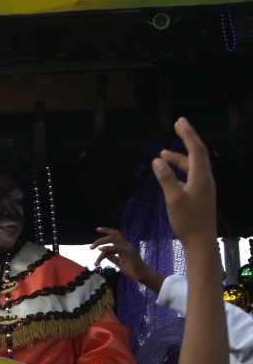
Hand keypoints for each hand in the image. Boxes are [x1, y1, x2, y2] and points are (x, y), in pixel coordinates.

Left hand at [90, 228, 148, 280]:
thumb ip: (113, 257)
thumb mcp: (120, 262)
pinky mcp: (128, 254)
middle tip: (91, 246)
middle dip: (101, 237)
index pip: (115, 235)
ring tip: (92, 250)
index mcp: (125, 246)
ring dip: (100, 243)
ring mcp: (128, 248)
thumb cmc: (132, 269)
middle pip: (113, 235)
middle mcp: (127, 245)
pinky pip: (115, 248)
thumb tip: (105, 254)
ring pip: (112, 240)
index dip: (107, 230)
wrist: (142, 275)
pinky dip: (107, 248)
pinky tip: (100, 249)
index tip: (98, 229)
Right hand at [153, 118, 215, 248]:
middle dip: (187, 139)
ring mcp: (204, 188)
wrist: (201, 242)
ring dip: (179, 158)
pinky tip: (169, 174)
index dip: (187, 134)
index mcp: (201, 177)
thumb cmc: (188, 222)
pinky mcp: (200, 196)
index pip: (195, 149)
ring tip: (163, 155)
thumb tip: (157, 161)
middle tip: (178, 126)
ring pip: (192, 166)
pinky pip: (191, 177)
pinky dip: (180, 171)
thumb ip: (166, 179)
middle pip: (197, 154)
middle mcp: (206, 179)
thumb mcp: (174, 199)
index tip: (179, 122)